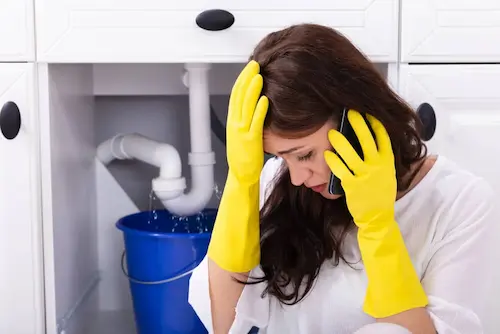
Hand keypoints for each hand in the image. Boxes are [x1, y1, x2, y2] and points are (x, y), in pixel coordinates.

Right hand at [226, 60, 268, 184]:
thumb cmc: (245, 156)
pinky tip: (265, 100)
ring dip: (252, 90)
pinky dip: (260, 110)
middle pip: (239, 96)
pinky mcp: (251, 141)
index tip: (250, 68)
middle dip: (246, 79)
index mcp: (233, 121)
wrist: (241, 175)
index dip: (242, 80)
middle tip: (254, 65)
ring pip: (246, 106)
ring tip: (259, 77)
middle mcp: (235, 124)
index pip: (236, 95)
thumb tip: (254, 104)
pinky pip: (255, 123)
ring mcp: (241, 132)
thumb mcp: (242, 133)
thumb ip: (246, 119)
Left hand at [324, 109, 396, 228]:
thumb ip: (380, 158)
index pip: (383, 137)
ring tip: (332, 133)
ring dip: (340, 141)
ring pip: (350, 153)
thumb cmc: (380, 193)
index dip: (375, 123)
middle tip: (349, 112)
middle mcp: (377, 166)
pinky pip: (340, 169)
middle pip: (367, 140)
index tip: (367, 112)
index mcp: (387, 161)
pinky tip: (327, 154)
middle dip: (358, 124)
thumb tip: (368, 140)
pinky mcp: (353, 185)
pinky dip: (333, 161)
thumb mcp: (386, 173)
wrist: (378, 215)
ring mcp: (365, 175)